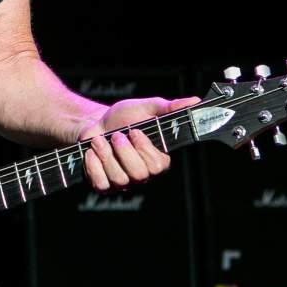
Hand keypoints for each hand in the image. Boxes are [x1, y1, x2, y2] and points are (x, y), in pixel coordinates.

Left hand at [78, 96, 198, 191]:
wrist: (94, 123)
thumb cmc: (124, 117)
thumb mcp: (147, 107)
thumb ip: (169, 107)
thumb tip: (195, 101)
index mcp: (158, 159)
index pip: (158, 166)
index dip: (143, 149)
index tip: (134, 131)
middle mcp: (143, 174)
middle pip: (139, 175)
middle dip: (123, 152)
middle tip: (116, 135)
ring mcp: (124, 183)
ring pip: (119, 179)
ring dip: (105, 155)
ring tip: (99, 140)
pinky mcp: (105, 186)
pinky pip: (101, 185)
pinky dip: (93, 166)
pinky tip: (91, 153)